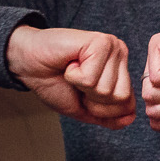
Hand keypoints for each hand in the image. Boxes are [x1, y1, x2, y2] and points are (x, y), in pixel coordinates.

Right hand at [6, 25, 135, 128]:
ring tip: (72, 71)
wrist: (29, 64)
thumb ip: (108, 116)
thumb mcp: (83, 108)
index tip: (82, 91)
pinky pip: (92, 77)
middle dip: (93, 98)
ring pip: (107, 89)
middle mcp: (120, 55)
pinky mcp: (100, 42)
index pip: (128, 105)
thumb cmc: (54, 82)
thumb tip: (130, 118)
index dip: (100, 108)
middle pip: (121, 98)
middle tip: (77, 81)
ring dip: (82, 86)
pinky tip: (70, 63)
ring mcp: (112, 47)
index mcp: (120, 70)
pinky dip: (74, 76)